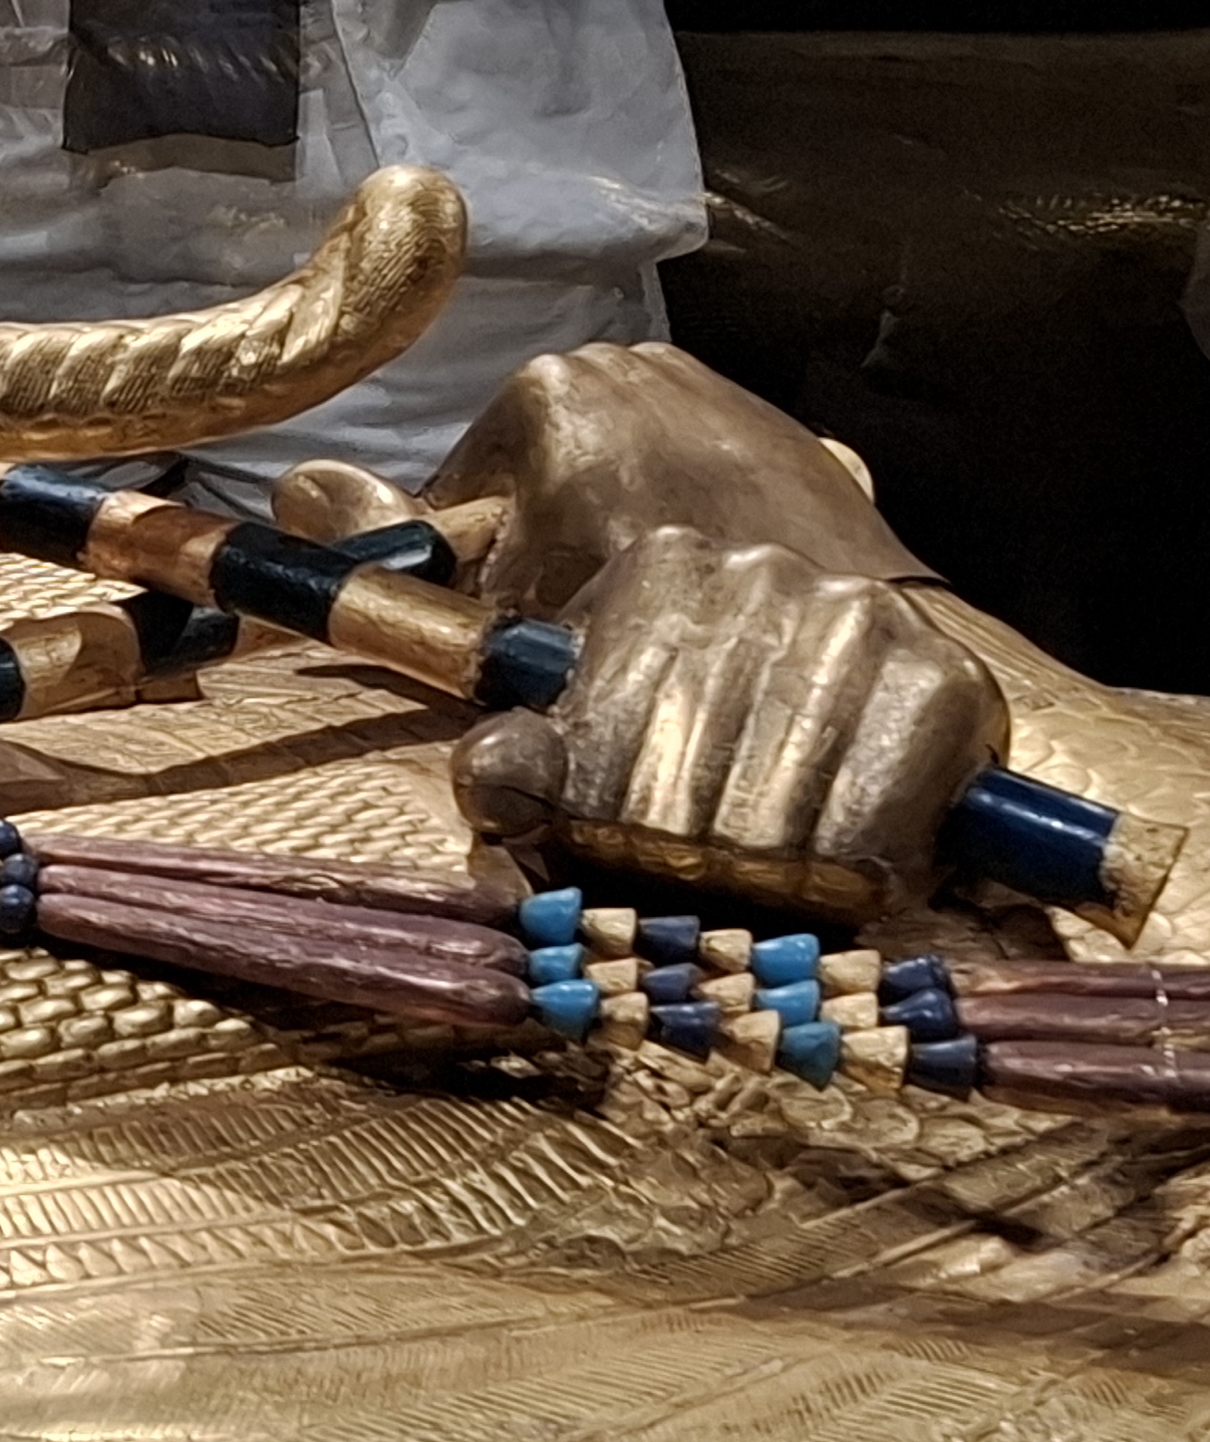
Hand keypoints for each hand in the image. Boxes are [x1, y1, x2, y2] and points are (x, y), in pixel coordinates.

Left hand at [452, 526, 1007, 920]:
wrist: (870, 702)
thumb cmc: (704, 737)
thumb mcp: (591, 740)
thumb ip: (525, 762)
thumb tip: (497, 772)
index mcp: (665, 568)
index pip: (595, 762)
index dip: (607, 825)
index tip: (635, 824)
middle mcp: (764, 573)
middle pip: (673, 803)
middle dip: (687, 854)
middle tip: (716, 852)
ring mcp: (860, 620)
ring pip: (764, 832)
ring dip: (766, 873)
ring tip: (782, 851)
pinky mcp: (944, 685)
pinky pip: (860, 838)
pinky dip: (848, 872)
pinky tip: (847, 845)